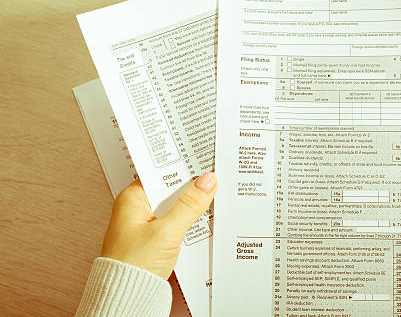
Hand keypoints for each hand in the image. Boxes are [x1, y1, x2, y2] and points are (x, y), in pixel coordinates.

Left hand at [100, 172, 217, 278]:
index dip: (182, 167)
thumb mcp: (166, 231)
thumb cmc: (132, 267)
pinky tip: (202, 222)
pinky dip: (189, 223)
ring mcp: (147, 226)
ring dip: (192, 207)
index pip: (161, 173)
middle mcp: (137, 210)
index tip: (203, 162)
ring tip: (211, 199)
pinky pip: (176, 224)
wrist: (126, 300)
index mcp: (132, 200)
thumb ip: (189, 205)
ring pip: (176, 208)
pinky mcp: (155, 241)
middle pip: (170, 190)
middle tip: (212, 180)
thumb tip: (206, 181)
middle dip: (191, 187)